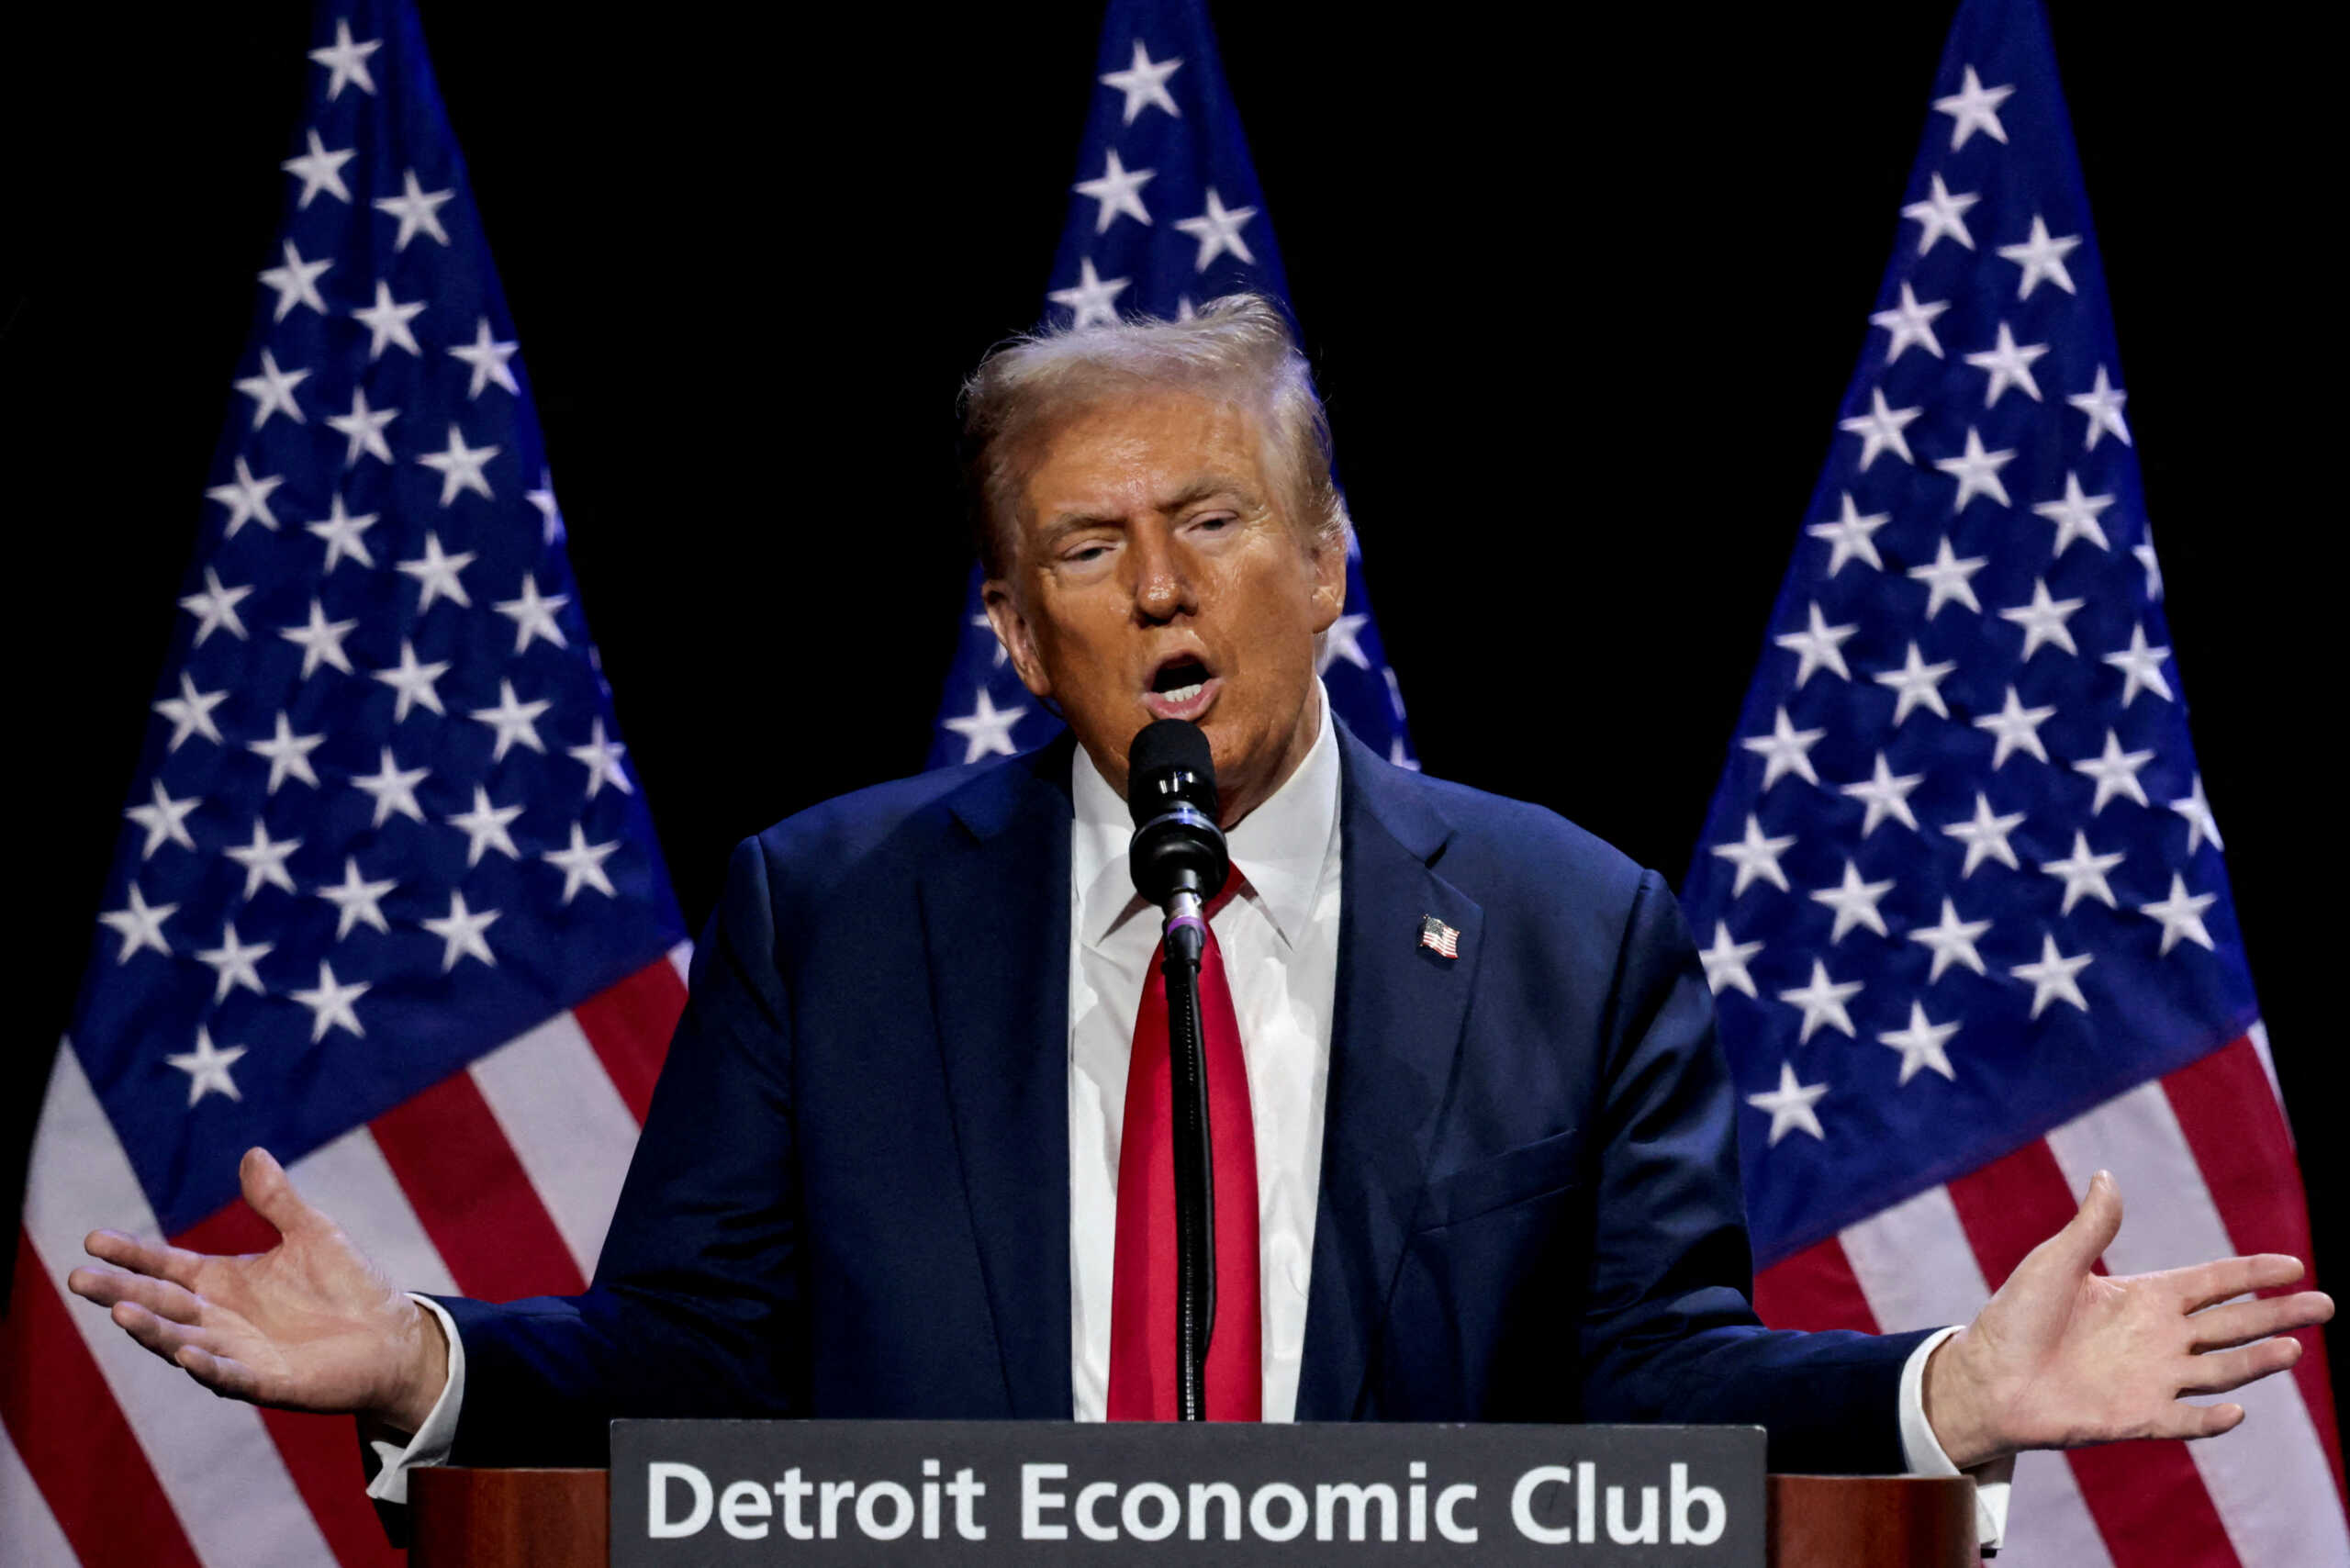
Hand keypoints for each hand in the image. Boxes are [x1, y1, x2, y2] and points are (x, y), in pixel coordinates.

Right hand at [65, 1146, 449, 1432]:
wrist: (393, 1336)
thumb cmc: (348, 1286)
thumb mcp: (311, 1233)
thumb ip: (277, 1201)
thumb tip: (252, 1153)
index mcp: (224, 1282)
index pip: (166, 1266)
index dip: (131, 1255)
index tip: (92, 1240)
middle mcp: (220, 1319)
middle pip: (160, 1304)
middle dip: (120, 1293)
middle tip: (78, 1278)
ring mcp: (239, 1353)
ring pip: (182, 1341)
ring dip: (153, 1330)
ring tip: (121, 1313)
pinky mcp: (268, 1383)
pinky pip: (229, 1375)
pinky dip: (206, 1366)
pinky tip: (185, 1353)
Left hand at [1924, 1170, 2334, 1468]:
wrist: (1986, 1377)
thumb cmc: (2015, 1317)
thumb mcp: (2053, 1263)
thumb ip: (2090, 1227)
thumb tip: (2108, 1176)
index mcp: (2144, 1298)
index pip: (2213, 1283)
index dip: (2252, 1274)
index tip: (2295, 1265)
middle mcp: (2159, 1339)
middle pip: (2233, 1324)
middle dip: (2278, 1314)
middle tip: (2325, 1305)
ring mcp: (2153, 1379)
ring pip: (2221, 1370)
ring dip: (2256, 1361)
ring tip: (2294, 1348)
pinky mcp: (2137, 1417)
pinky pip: (2184, 1420)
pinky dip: (2210, 1418)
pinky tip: (2236, 1410)